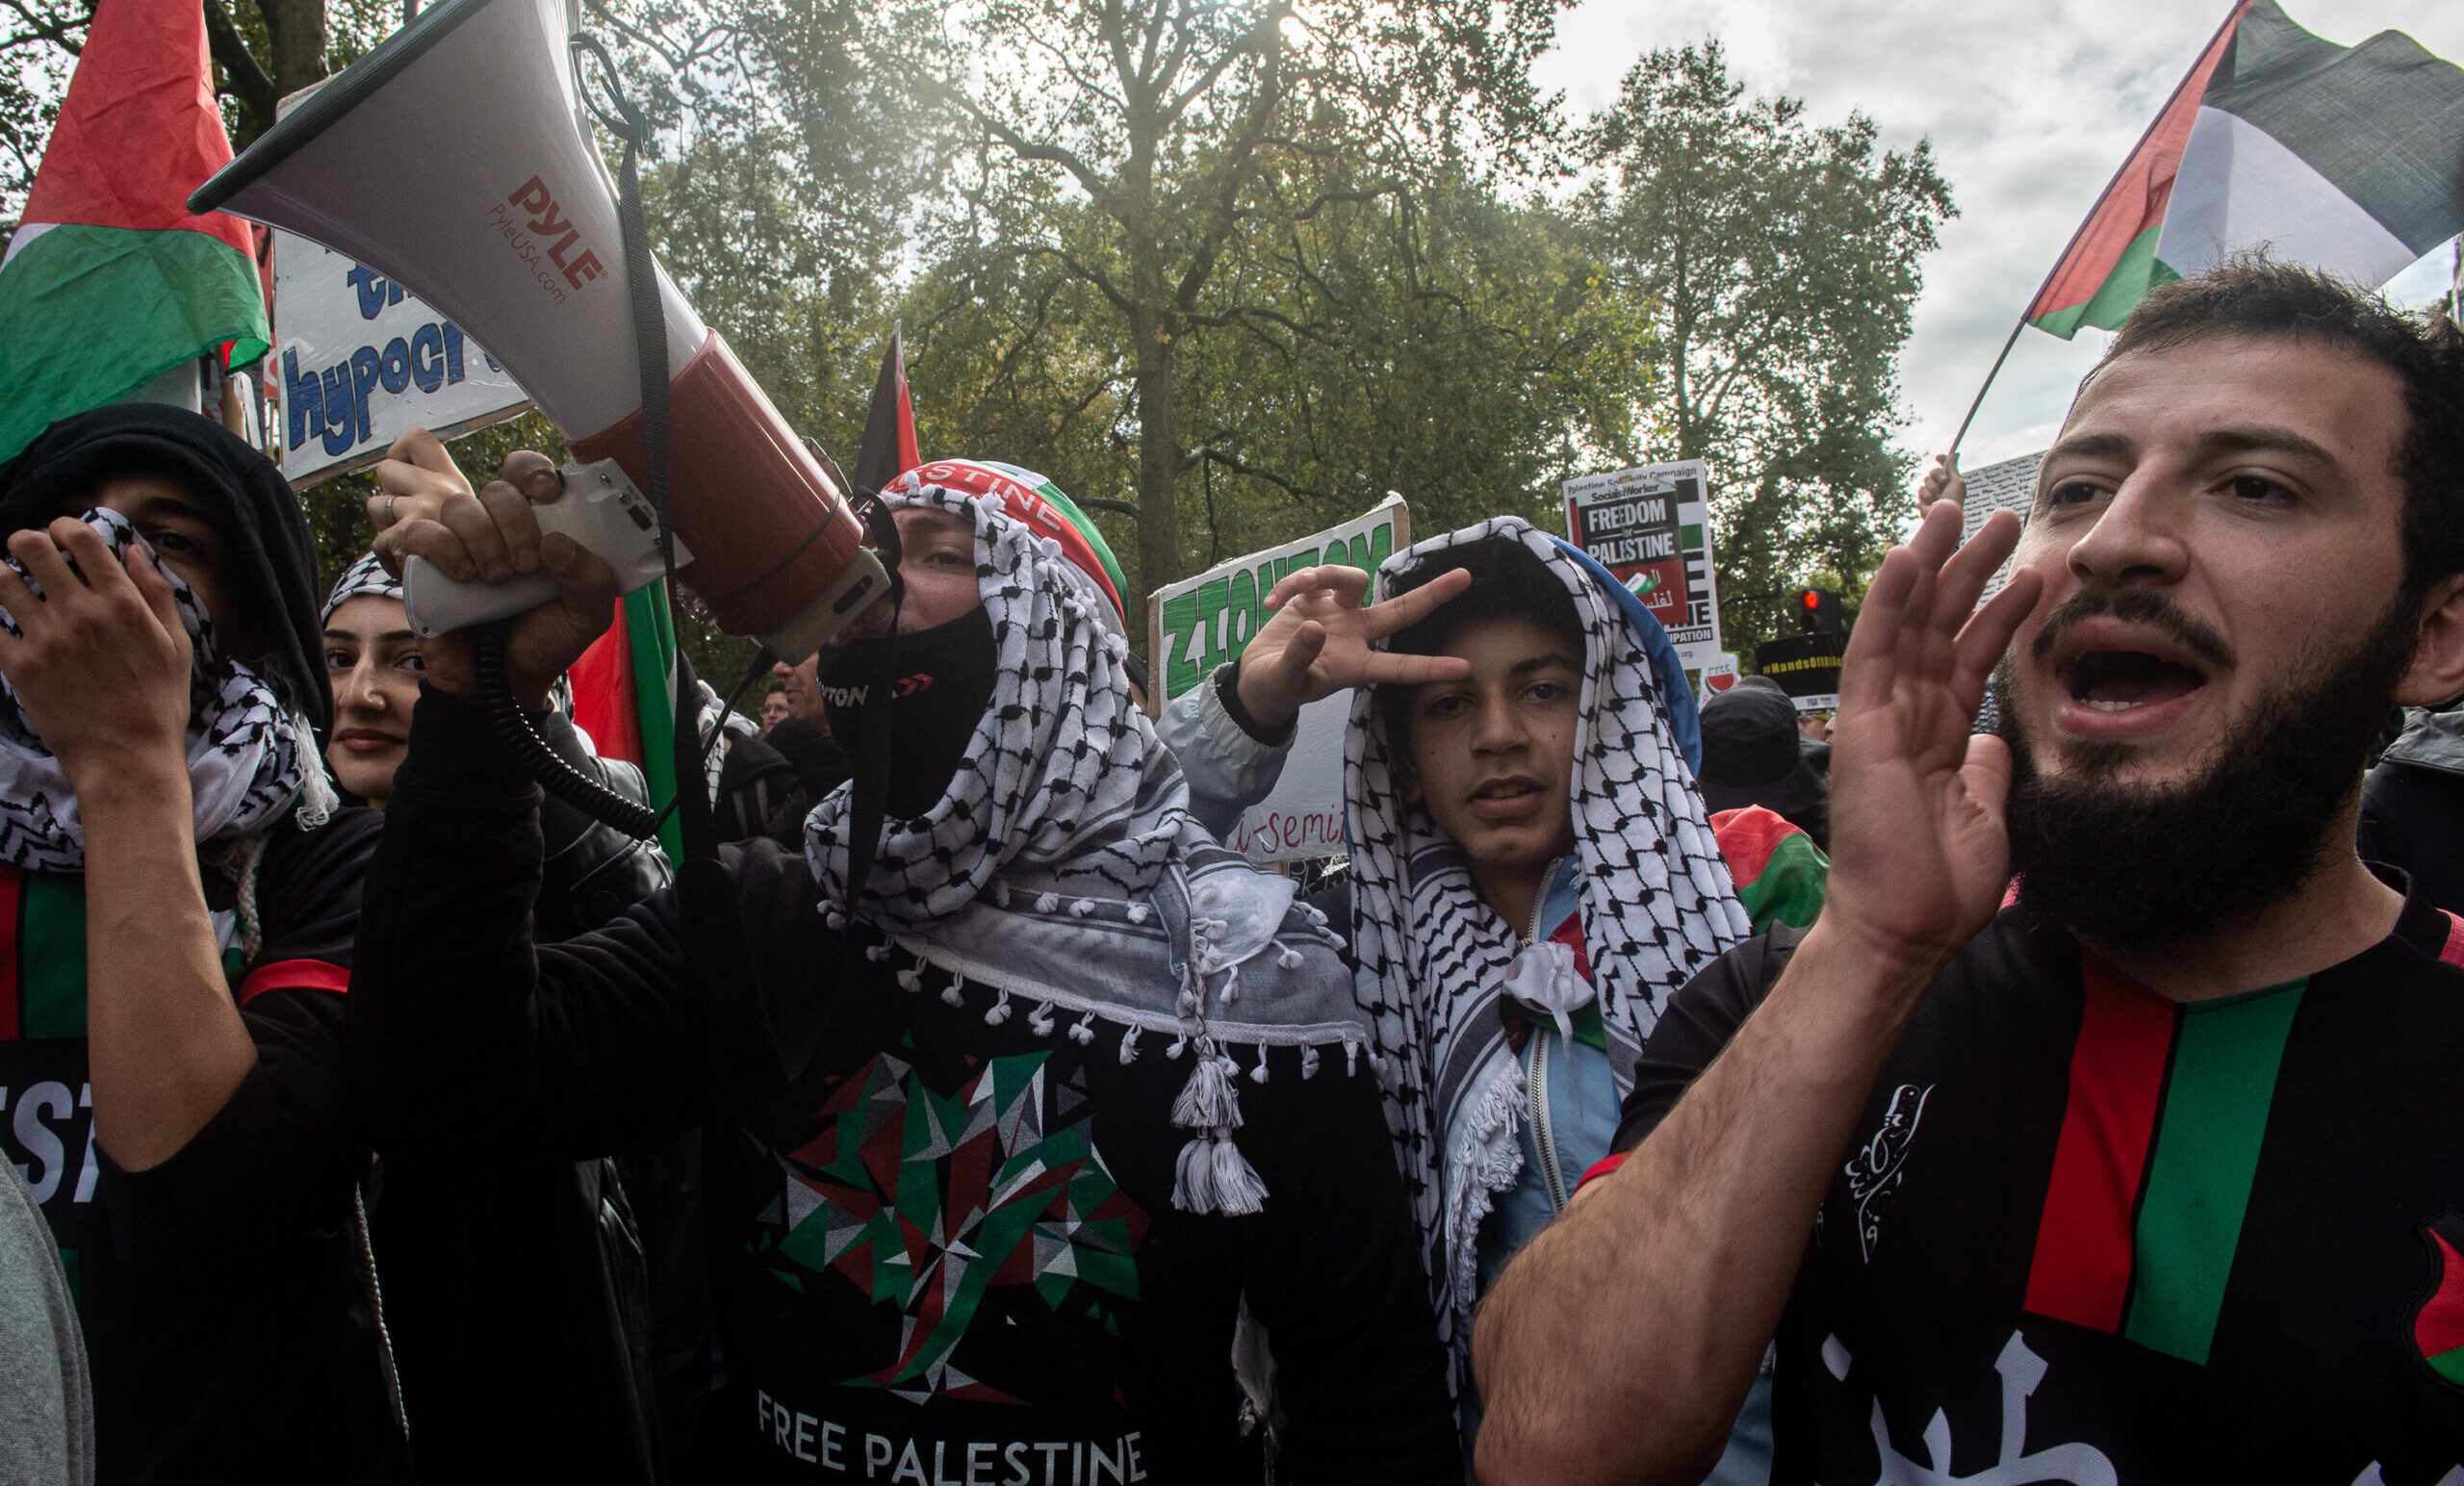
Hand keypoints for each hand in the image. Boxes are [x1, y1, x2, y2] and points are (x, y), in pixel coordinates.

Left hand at [0, 521, 193, 796]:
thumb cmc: (160, 704)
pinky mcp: (19, 667)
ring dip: (2, 575)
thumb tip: (133, 551)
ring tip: (9, 585)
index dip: (63, 527)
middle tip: (27, 555)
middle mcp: (81, 613)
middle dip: (24, 542)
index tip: (60, 537)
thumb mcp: (178, 645)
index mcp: (122, 604)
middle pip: (31, 548)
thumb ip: (156, 593)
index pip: (80, 538)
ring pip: (1, 581)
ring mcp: (47, 639)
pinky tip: (0, 619)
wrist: (129, 759)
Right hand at [377, 440, 617, 709]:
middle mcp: (497, 529)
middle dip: (515, 522)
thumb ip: (593, 580)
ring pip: (459, 506)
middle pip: (497, 489)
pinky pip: (419, 532)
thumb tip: (558, 543)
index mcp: (537, 528)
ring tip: (496, 579)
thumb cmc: (545, 643)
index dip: (534, 472)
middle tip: (526, 566)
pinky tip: (463, 575)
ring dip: (482, 537)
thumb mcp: (587, 614)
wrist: (503, 686)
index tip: (548, 495)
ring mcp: (459, 544)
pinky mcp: (423, 565)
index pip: (527, 474)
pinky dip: (443, 547)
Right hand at [1233, 564, 1474, 734]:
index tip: (1464, 668)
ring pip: (1353, 579)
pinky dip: (1289, 584)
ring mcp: (1338, 613)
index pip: (1398, 667)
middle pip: (1401, 611)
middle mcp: (1355, 635)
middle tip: (1465, 576)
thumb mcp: (1283, 681)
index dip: (1429, 667)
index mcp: (1354, 666)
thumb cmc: (1276, 688)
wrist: (1256, 676)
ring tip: (1293, 590)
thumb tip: (1314, 627)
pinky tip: (1270, 602)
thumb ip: (1299, 657)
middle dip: (1432, 594)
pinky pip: (1311, 578)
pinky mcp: (1314, 597)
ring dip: (1325, 574)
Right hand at [1820, 499, 2041, 976]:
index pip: (1968, 658)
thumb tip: (1996, 737)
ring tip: (1961, 512)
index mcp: (1938, 739)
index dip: (1998, 612)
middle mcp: (1907, 718)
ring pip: (1909, 623)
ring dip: (1934, 565)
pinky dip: (1889, 600)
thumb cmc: (1937, 891)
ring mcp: (1881, 718)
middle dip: (1969, 570)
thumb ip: (1988, 770)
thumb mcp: (1987, 818)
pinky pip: (1874, 649)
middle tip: (2000, 517)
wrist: (1904, 930)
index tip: (2031, 571)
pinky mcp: (1861, 725)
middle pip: (1939, 626)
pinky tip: (1907, 555)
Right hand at [1917, 452, 1964, 509]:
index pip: (1944, 466)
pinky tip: (1931, 503)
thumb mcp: (1957, 482)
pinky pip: (1921, 490)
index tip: (1938, 457)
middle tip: (1944, 481)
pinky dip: (1927, 495)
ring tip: (1938, 497)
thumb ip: (1953, 468)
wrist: (1943, 516)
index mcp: (1950, 480)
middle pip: (1933, 471)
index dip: (1941, 460)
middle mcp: (1941, 485)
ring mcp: (1931, 492)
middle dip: (1937, 475)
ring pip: (1926, 480)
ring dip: (1932, 487)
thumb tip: (1956, 454)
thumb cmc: (1954, 500)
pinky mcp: (1923, 499)